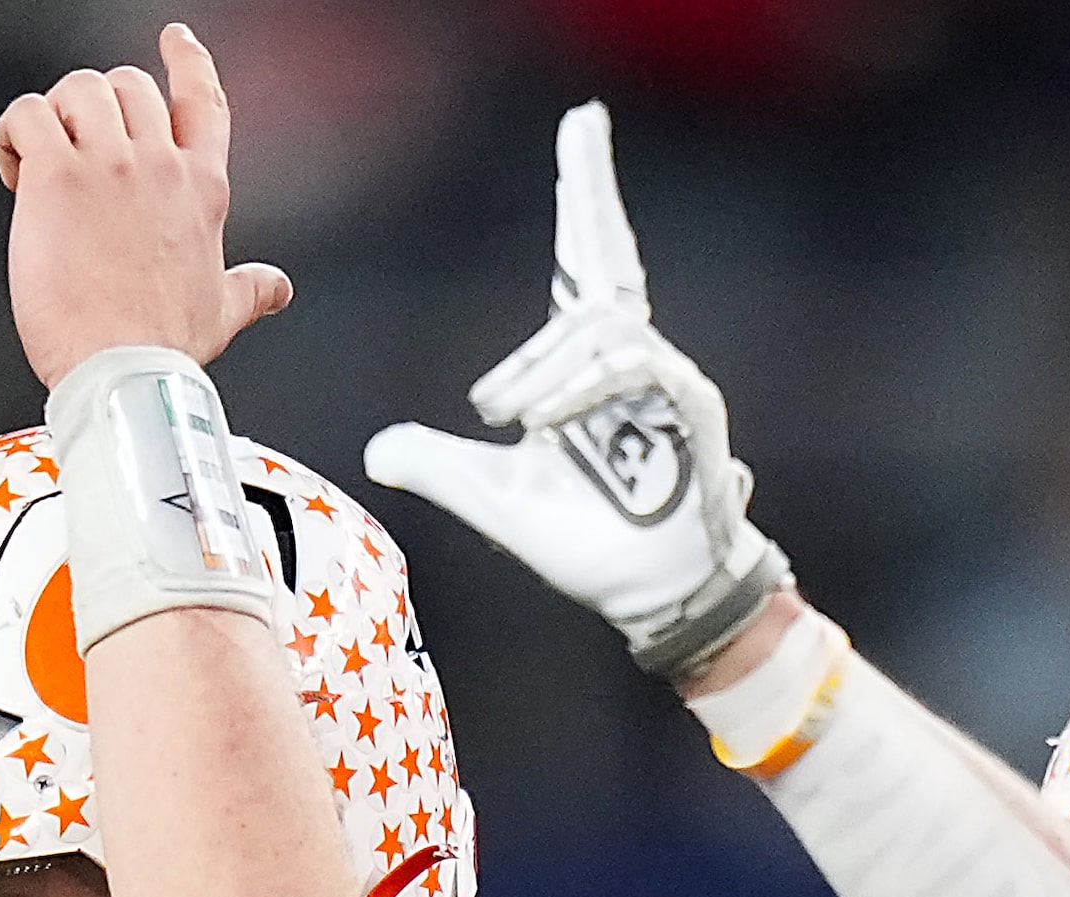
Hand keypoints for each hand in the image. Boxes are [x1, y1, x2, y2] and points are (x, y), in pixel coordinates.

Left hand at [0, 23, 292, 387]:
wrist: (124, 370)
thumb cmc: (166, 348)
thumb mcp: (222, 312)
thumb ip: (250, 289)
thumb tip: (277, 288)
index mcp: (201, 189)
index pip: (202, 100)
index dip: (188, 61)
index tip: (176, 40)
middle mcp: (159, 166)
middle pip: (130, 83)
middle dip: (96, 107)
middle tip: (74, 150)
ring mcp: (109, 166)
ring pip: (81, 87)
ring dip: (54, 116)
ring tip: (39, 163)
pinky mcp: (56, 178)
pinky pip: (29, 113)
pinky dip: (13, 131)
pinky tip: (13, 169)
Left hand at [362, 103, 786, 679]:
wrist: (646, 596)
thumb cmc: (587, 544)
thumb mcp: (495, 499)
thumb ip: (440, 467)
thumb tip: (379, 449)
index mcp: (588, 367)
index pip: (584, 264)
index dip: (585, 197)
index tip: (582, 127)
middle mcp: (630, 360)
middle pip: (607, 261)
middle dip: (593, 191)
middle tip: (581, 128)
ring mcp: (665, 384)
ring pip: (602, 330)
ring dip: (544, 365)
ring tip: (505, 414)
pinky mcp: (691, 414)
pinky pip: (636, 371)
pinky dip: (581, 389)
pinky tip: (543, 418)